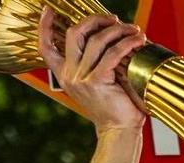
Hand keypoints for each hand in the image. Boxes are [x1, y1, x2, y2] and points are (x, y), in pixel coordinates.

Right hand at [38, 8, 146, 133]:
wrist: (118, 130)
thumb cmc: (113, 106)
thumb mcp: (95, 82)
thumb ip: (93, 62)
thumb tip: (108, 34)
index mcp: (64, 74)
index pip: (46, 47)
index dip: (44, 27)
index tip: (48, 10)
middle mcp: (69, 75)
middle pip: (75, 33)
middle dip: (95, 20)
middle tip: (114, 19)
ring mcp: (81, 78)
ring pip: (97, 40)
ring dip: (118, 30)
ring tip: (133, 30)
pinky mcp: (96, 81)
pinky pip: (113, 53)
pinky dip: (128, 43)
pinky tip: (138, 41)